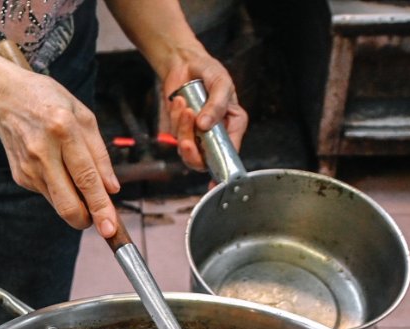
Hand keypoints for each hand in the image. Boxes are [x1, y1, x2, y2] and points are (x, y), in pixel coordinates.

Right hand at [0, 70, 121, 236]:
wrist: (5, 98)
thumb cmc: (49, 101)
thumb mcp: (83, 115)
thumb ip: (99, 153)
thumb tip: (111, 188)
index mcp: (63, 130)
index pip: (86, 178)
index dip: (100, 206)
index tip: (110, 228)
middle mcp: (42, 152)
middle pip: (68, 204)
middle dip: (87, 220)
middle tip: (101, 222)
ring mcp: (28, 168)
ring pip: (59, 203)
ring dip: (76, 204)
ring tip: (82, 184)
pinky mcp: (21, 177)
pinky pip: (49, 193)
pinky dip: (61, 190)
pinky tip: (58, 168)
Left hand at [160, 50, 247, 171]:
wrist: (185, 64)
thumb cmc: (209, 72)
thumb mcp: (221, 83)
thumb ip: (217, 104)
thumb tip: (206, 126)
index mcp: (234, 125)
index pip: (230, 154)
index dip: (222, 171)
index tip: (213, 183)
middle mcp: (217, 134)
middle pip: (205, 160)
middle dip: (193, 151)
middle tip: (187, 140)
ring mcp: (198, 134)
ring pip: (188, 150)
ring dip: (183, 130)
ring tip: (184, 105)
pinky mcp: (182, 131)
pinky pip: (176, 136)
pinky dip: (175, 120)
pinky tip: (179, 102)